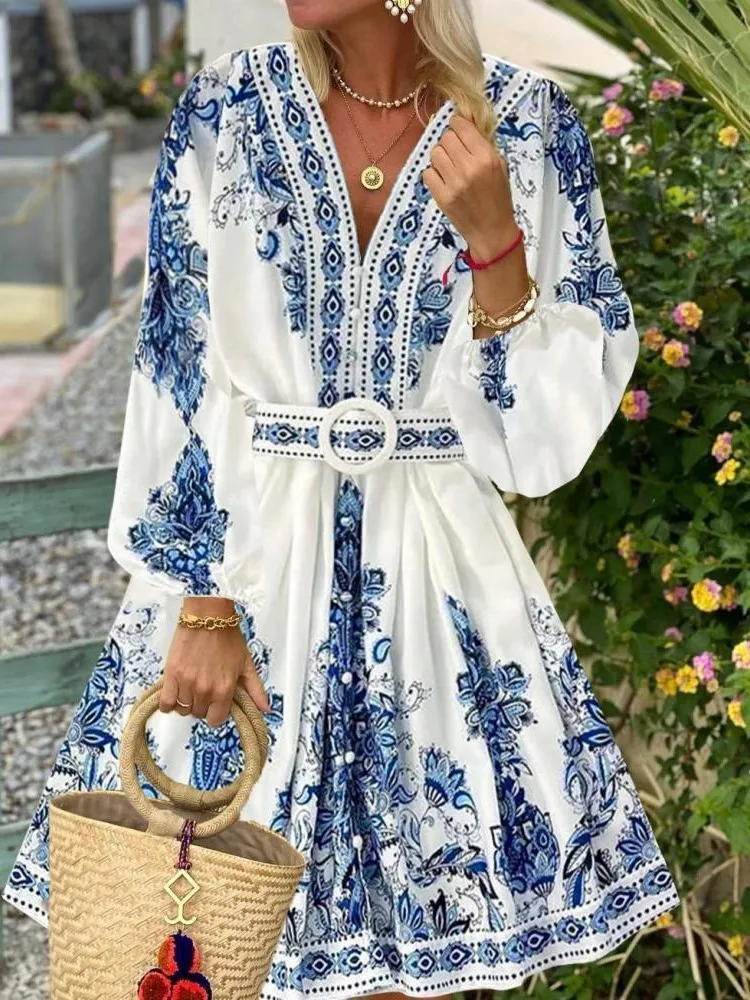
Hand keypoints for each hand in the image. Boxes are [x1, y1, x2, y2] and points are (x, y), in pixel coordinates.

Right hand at [160, 622, 269, 727]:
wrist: (208, 616)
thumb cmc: (227, 636)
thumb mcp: (246, 664)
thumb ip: (256, 690)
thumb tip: (265, 708)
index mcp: (224, 689)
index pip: (216, 720)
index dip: (216, 713)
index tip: (215, 704)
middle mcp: (205, 689)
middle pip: (199, 714)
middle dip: (203, 705)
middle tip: (205, 689)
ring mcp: (187, 683)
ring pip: (183, 709)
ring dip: (187, 702)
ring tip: (191, 687)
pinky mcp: (171, 675)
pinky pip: (165, 703)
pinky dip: (169, 701)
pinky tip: (175, 692)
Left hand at [423, 115, 517, 257]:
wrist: (492, 231)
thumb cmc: (498, 198)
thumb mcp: (499, 166)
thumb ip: (483, 145)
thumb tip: (464, 124)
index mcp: (486, 157)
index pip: (460, 126)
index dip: (457, 125)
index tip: (458, 131)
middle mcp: (468, 167)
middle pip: (445, 138)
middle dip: (449, 142)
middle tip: (455, 153)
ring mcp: (453, 182)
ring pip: (434, 153)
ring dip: (440, 158)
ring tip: (449, 167)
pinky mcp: (441, 196)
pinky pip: (427, 173)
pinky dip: (434, 174)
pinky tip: (444, 181)